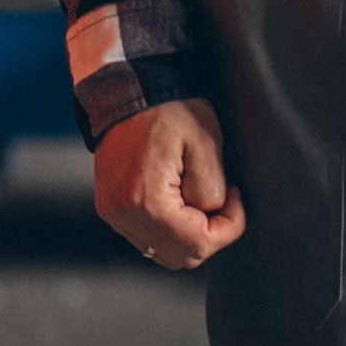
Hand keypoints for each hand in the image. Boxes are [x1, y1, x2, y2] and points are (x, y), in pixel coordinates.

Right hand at [94, 98, 244, 268]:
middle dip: (210, 233)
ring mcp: (113, 213)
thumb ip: (212, 190)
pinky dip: (170, 228)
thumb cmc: (168, 109)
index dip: (229, 227)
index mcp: (146, 202)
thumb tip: (212, 216)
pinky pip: (147, 237)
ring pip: (164, 252)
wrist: (128, 89)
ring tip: (198, 194)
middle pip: (181, 256)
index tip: (235, 196)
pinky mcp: (110, 208)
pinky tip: (179, 198)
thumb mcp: (205, 142)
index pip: (199, 245)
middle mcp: (122, 214)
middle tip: (221, 197)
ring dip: (189, 234)